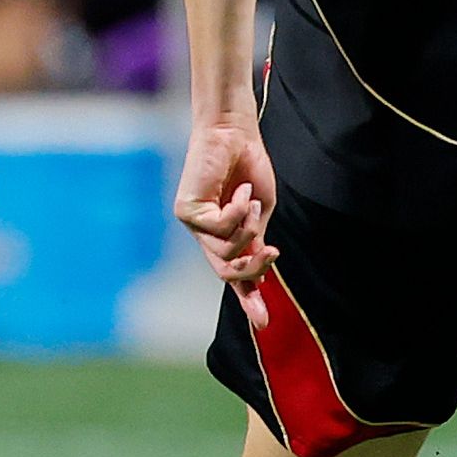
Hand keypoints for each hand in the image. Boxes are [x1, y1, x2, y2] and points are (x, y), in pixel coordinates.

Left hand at [174, 114, 280, 319]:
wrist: (236, 134)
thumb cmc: (249, 169)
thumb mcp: (261, 214)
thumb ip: (256, 244)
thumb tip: (260, 278)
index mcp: (224, 237)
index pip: (234, 274)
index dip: (249, 299)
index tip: (264, 323)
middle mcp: (205, 234)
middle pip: (227, 271)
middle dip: (251, 269)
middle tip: (271, 253)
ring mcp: (193, 224)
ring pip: (226, 251)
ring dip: (248, 227)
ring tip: (250, 199)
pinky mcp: (186, 212)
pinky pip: (220, 228)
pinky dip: (238, 211)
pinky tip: (238, 190)